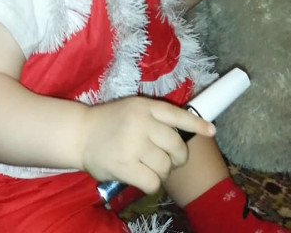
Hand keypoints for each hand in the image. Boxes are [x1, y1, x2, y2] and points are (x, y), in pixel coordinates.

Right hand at [79, 96, 215, 193]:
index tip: (211, 131)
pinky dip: (151, 183)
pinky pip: (153, 182)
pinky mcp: (125, 165)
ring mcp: (133, 144)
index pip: (176, 114)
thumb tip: (184, 132)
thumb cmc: (108, 122)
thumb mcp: (131, 109)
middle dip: (177, 157)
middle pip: (176, 145)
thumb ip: (153, 118)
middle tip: (168, 160)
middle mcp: (140, 123)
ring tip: (148, 167)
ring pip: (165, 166)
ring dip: (161, 171)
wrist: (79, 133)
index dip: (195, 124)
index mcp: (143, 106)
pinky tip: (141, 176)